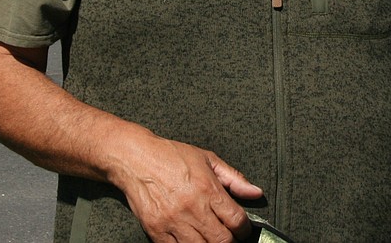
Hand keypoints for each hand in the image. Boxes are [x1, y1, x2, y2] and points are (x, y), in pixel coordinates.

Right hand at [112, 133, 263, 242]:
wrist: (135, 158)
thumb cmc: (171, 156)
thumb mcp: (207, 159)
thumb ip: (234, 178)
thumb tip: (255, 192)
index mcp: (208, 189)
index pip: (236, 220)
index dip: (244, 229)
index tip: (243, 230)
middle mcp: (192, 208)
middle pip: (222, 240)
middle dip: (230, 241)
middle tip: (229, 237)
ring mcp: (173, 222)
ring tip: (211, 238)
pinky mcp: (156, 231)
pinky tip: (191, 240)